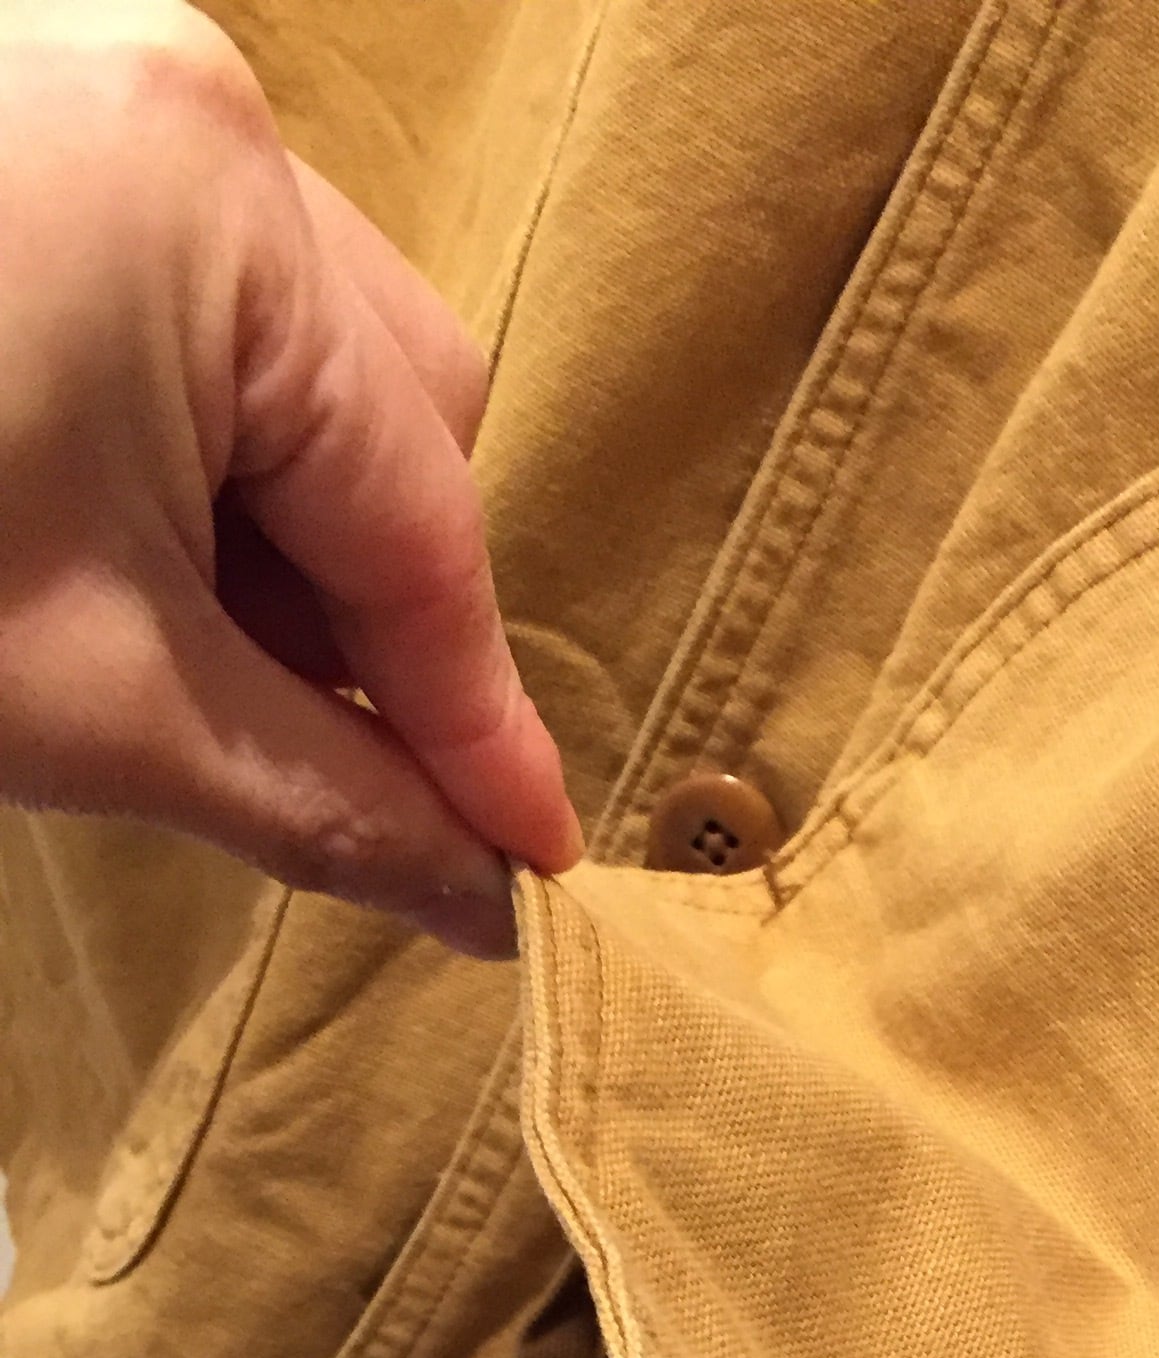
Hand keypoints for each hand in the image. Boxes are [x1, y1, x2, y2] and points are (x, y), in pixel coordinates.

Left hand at [0, 0, 581, 958]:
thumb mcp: (82, 696)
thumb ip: (317, 797)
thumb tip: (470, 895)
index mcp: (219, 208)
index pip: (416, 519)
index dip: (473, 719)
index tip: (528, 865)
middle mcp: (180, 98)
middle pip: (389, 397)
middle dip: (370, 598)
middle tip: (321, 757)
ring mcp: (83, 78)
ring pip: (292, 344)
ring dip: (274, 526)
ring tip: (171, 643)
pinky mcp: (9, 114)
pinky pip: (177, 287)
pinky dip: (172, 439)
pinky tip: (97, 538)